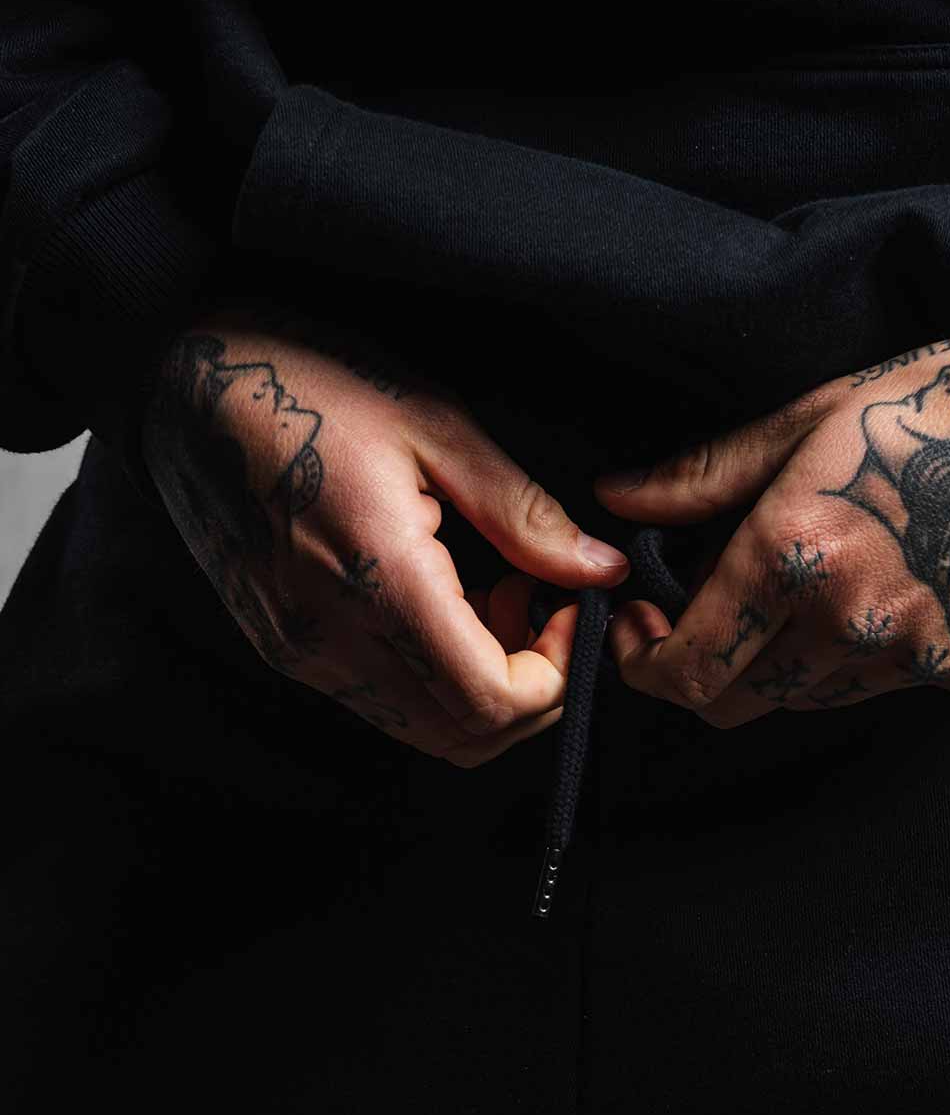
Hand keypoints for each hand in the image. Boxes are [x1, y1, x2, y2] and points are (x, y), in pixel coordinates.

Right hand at [141, 305, 629, 764]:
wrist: (184, 376)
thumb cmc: (311, 381)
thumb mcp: (435, 426)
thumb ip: (523, 514)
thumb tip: (601, 571)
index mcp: (376, 583)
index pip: (491, 703)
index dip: (556, 674)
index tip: (570, 605)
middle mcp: (330, 641)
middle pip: (465, 738)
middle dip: (530, 691)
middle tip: (543, 603)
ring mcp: (301, 654)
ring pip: (425, 731)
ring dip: (482, 688)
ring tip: (494, 594)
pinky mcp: (284, 649)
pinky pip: (382, 703)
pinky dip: (434, 678)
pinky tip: (445, 602)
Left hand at [592, 328, 949, 724]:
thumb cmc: (939, 404)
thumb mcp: (808, 421)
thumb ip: (703, 476)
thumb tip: (617, 501)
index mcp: (795, 555)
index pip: (686, 669)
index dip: (645, 663)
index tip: (642, 630)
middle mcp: (852, 623)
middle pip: (736, 704)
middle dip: (702, 673)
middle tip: (703, 620)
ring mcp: (920, 659)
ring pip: (807, 700)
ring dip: (782, 662)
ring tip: (804, 592)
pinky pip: (885, 689)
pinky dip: (863, 659)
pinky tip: (886, 596)